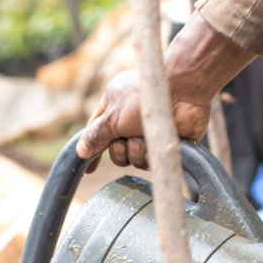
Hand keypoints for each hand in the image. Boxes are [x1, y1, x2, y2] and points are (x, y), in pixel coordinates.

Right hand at [76, 69, 210, 169]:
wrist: (181, 93)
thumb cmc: (143, 99)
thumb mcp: (111, 117)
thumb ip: (95, 136)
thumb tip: (81, 151)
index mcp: (114, 107)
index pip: (97, 133)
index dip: (93, 151)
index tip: (89, 169)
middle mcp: (131, 120)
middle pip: (117, 151)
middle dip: (119, 152)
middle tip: (125, 141)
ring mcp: (150, 131)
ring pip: (135, 158)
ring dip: (136, 152)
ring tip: (143, 138)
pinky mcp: (165, 141)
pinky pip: (151, 160)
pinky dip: (151, 154)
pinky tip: (155, 143)